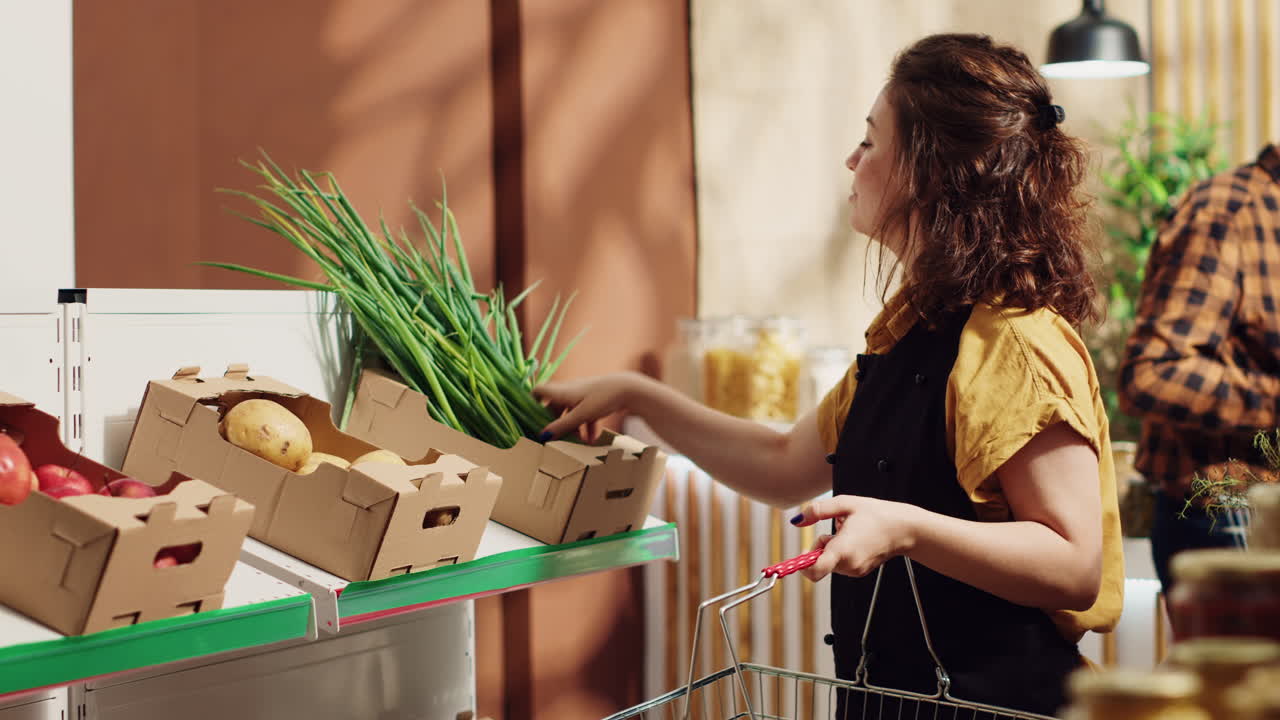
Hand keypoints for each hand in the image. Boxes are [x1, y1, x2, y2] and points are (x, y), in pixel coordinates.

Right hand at [533, 372, 643, 441]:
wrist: (629, 389)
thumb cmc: (603, 398)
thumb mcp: (581, 415)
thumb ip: (563, 426)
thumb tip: (542, 436)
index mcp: (563, 391)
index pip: (539, 390)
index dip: (532, 402)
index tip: (532, 418)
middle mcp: (571, 391)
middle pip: (555, 406)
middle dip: (556, 423)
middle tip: (558, 437)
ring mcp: (583, 395)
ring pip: (571, 412)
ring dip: (573, 427)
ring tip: (579, 441)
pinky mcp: (595, 400)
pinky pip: (585, 414)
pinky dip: (586, 426)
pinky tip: (593, 438)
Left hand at [790, 495, 917, 580]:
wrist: (904, 529)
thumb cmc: (878, 515)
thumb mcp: (845, 504)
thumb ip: (818, 510)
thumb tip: (797, 520)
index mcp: (843, 550)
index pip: (814, 570)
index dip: (801, 564)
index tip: (800, 553)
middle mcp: (848, 565)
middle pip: (818, 562)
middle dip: (820, 546)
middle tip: (835, 529)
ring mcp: (855, 570)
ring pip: (829, 562)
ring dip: (831, 548)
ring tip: (849, 533)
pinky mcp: (860, 572)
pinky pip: (840, 564)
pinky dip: (841, 552)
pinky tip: (855, 540)